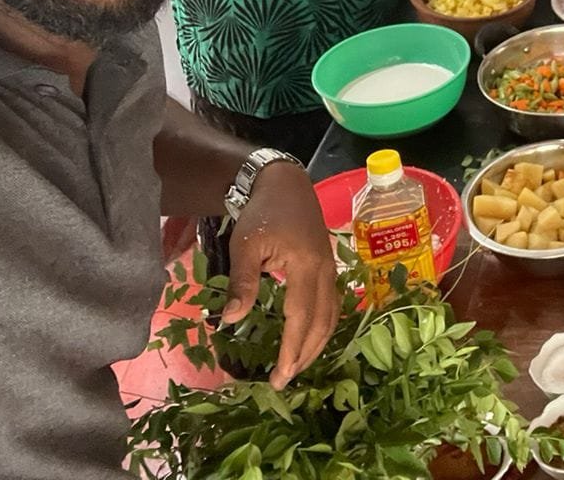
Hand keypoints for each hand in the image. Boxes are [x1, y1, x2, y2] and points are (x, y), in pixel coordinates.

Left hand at [223, 162, 339, 388]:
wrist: (284, 183)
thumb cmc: (263, 212)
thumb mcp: (246, 245)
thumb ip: (242, 282)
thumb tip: (231, 321)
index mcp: (307, 267)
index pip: (302, 318)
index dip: (292, 351)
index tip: (279, 377)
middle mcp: (326, 271)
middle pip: (323, 323)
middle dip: (305, 355)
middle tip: (284, 381)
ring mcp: (331, 268)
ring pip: (332, 315)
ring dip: (316, 344)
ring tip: (296, 366)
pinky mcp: (329, 266)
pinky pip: (332, 304)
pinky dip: (323, 327)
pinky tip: (309, 337)